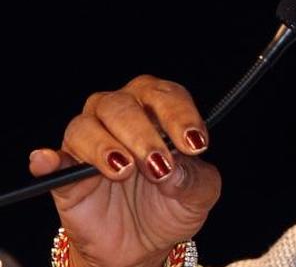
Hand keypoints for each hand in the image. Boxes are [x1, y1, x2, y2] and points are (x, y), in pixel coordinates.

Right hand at [28, 75, 220, 266]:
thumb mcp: (200, 195)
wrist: (143, 244)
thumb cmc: (173, 203)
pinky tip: (49, 161)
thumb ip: (195, 179)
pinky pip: (52, 161)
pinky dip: (48, 160)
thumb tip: (173, 170)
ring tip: (124, 170)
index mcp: (158, 111)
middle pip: (122, 105)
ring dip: (104, 146)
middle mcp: (120, 117)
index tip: (194, 144)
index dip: (180, 116)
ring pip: (85, 126)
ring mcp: (89, 143)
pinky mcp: (65, 175)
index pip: (166, 96)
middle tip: (158, 164)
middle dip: (142, 133)